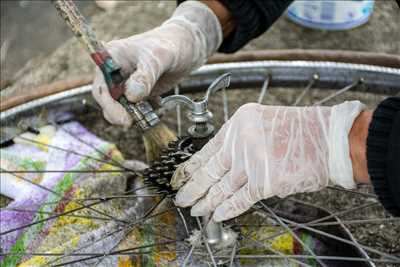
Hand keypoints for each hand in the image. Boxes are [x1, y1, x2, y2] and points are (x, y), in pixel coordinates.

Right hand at [92, 1, 221, 125]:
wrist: (184, 49)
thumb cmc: (169, 46)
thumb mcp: (159, 58)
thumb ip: (145, 76)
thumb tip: (131, 96)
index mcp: (111, 58)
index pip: (101, 87)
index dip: (109, 106)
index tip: (124, 118)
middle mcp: (113, 73)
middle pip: (107, 102)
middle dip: (121, 114)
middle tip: (137, 120)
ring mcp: (124, 85)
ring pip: (120, 109)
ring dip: (134, 115)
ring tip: (152, 109)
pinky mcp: (136, 94)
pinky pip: (134, 111)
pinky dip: (144, 114)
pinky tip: (157, 105)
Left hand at [174, 101, 364, 221]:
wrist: (330, 138)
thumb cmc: (303, 131)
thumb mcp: (263, 123)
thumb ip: (241, 142)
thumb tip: (225, 166)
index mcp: (238, 123)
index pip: (207, 150)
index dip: (191, 167)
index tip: (180, 177)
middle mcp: (240, 141)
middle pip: (209, 170)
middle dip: (192, 187)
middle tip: (180, 197)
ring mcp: (251, 162)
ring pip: (220, 187)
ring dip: (206, 201)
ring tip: (195, 209)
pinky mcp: (264, 182)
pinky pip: (239, 199)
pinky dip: (226, 209)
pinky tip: (216, 215)